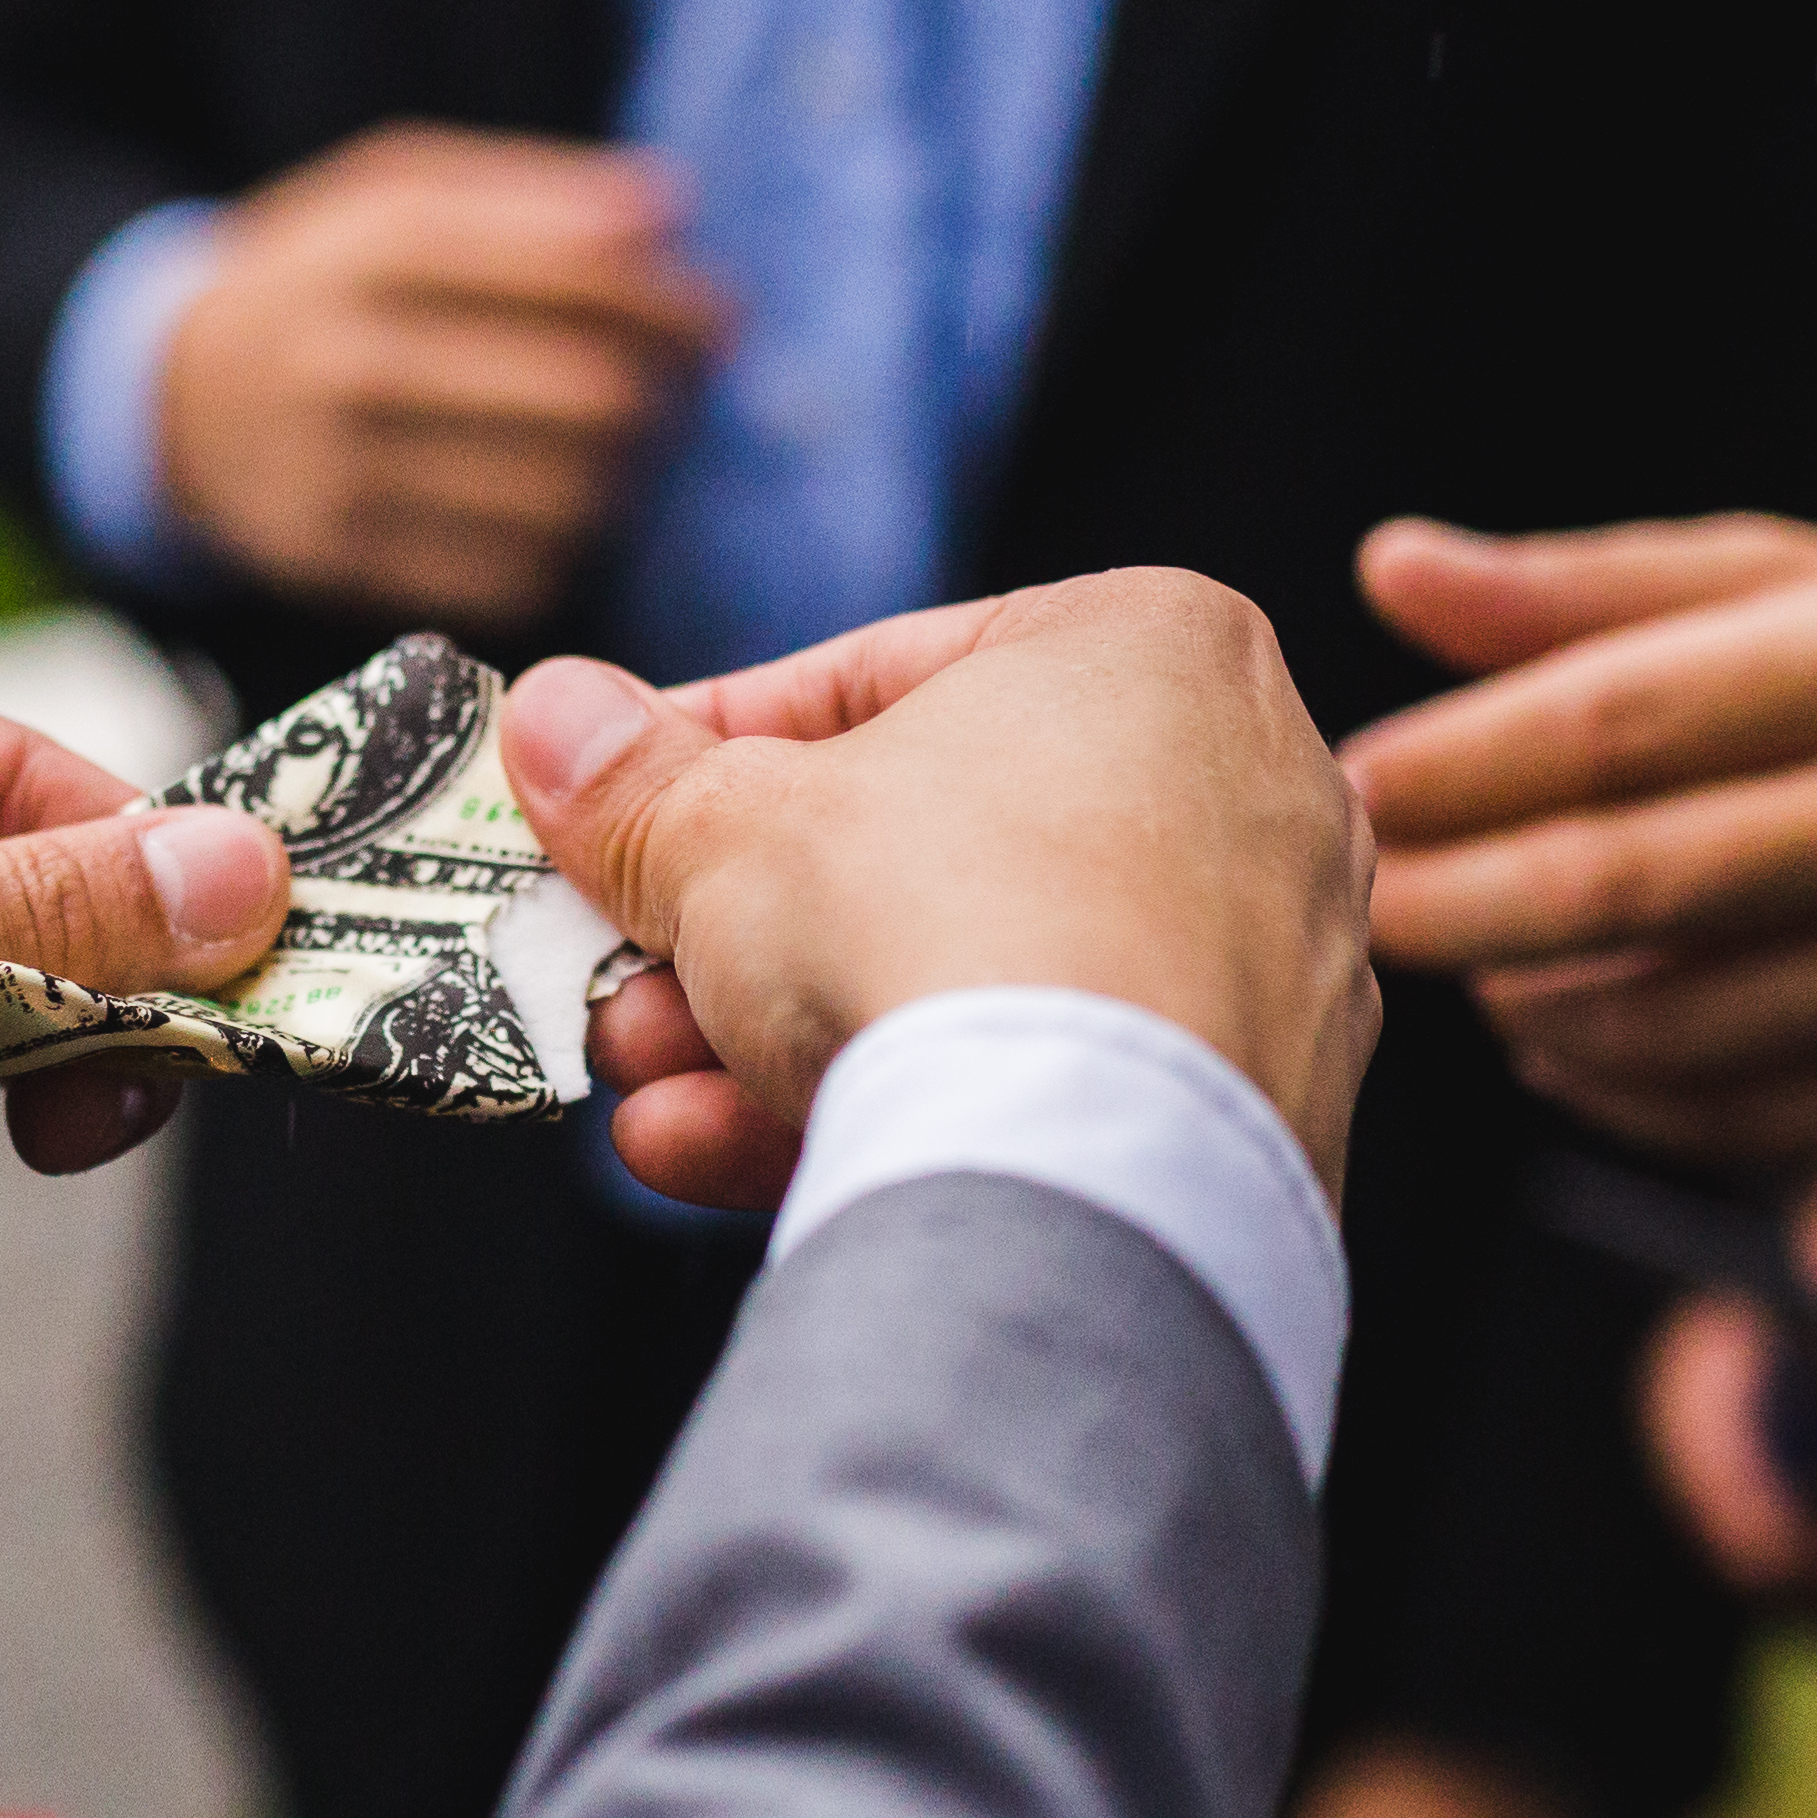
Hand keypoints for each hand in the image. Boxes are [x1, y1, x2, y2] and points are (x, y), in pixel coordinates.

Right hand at [157, 128, 723, 629]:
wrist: (174, 393)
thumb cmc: (329, 277)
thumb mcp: (398, 192)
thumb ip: (531, 191)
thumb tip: (667, 209)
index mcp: (374, 244)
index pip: (569, 270)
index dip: (664, 297)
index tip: (716, 312)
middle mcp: (347, 356)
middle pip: (581, 392)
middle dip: (659, 389)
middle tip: (684, 386)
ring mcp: (335, 467)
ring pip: (556, 494)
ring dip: (619, 473)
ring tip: (620, 444)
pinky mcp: (334, 557)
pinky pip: (506, 571)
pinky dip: (555, 542)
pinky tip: (551, 505)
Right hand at [500, 569, 1376, 1213]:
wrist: (1095, 1173)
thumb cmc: (935, 923)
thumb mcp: (726, 831)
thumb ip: (635, 779)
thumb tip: (550, 720)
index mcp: (1149, 643)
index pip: (882, 677)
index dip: (708, 747)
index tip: (606, 803)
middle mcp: (1244, 789)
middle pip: (923, 851)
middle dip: (736, 931)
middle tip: (613, 976)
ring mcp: (1266, 969)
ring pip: (976, 987)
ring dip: (778, 1037)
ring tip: (642, 1082)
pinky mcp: (1253, 1129)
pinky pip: (1047, 1095)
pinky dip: (898, 1113)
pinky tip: (724, 1153)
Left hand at [1345, 517, 1816, 1164]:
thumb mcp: (1814, 595)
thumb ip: (1593, 591)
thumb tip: (1385, 569)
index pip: (1624, 716)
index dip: (1463, 763)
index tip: (1348, 781)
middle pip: (1633, 881)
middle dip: (1460, 903)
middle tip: (1354, 906)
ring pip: (1678, 1020)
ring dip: (1530, 1006)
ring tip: (1463, 968)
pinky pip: (1748, 1118)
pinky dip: (1623, 1092)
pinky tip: (1561, 1046)